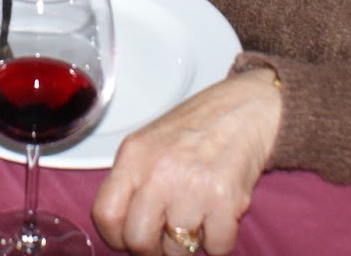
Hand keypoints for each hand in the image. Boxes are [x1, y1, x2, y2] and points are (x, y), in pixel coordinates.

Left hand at [92, 69, 280, 255]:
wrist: (244, 109)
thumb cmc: (197, 128)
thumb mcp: (150, 143)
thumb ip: (133, 181)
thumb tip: (123, 228)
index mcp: (134, 155)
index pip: (105, 214)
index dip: (116, 236)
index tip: (128, 237)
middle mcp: (159, 171)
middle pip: (138, 240)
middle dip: (152, 249)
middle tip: (165, 238)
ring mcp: (192, 186)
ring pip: (178, 251)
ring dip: (188, 246)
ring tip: (196, 220)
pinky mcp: (225, 199)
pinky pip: (216, 248)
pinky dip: (219, 242)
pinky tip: (218, 219)